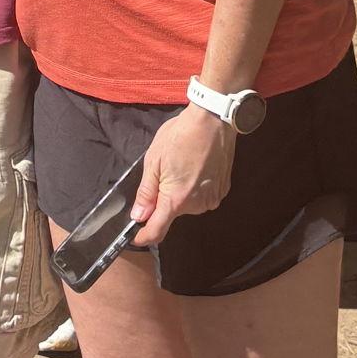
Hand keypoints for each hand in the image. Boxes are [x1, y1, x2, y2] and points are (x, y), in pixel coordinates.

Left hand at [132, 105, 235, 246]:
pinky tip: (194, 167)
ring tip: (180, 165)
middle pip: (172, 212)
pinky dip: (194, 188)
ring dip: (179, 192)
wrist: (213, 121)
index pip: (157, 230)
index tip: (134, 236)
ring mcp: (212, 199)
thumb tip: (138, 216)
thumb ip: (146, 192)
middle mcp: (196, 205)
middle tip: (162, 172)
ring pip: (186, 204)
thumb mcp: (153, 160)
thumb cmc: (180, 136)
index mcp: (176, 199)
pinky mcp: (222, 191)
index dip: (143, 236)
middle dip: (163, 198)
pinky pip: (201, 197)